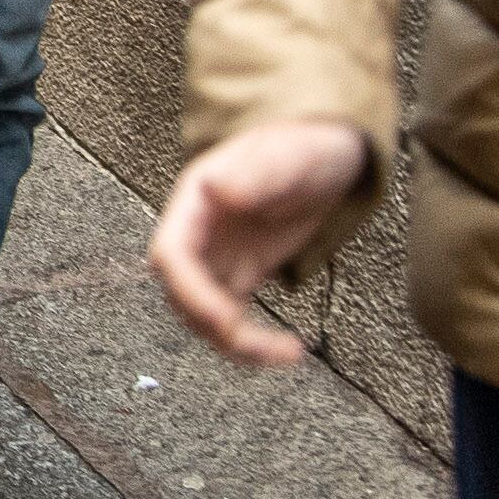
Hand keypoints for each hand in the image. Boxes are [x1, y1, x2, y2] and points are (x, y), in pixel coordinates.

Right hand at [148, 120, 370, 366]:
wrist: (327, 149)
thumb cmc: (304, 145)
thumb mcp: (286, 155)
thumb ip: (254, 172)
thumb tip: (218, 192)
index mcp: (195, 201)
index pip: (171, 254)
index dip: (189, 291)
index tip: (224, 318)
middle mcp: (199, 232)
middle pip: (182, 293)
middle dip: (214, 325)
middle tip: (261, 344)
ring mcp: (218, 255)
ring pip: (205, 314)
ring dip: (237, 343)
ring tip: (286, 353)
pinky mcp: (242, 272)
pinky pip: (234, 317)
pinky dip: (254, 341)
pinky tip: (286, 350)